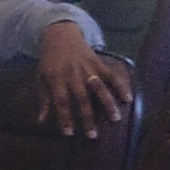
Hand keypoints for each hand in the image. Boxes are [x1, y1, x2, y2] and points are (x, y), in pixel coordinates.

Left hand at [34, 23, 130, 137]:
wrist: (60, 34)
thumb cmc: (49, 60)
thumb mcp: (41, 77)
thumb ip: (44, 99)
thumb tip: (41, 121)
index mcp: (56, 78)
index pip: (61, 102)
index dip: (65, 118)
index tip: (69, 133)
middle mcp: (73, 74)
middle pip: (81, 98)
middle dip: (87, 117)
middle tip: (93, 135)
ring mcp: (87, 68)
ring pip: (99, 87)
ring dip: (107, 104)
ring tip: (115, 119)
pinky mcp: (98, 62)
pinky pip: (111, 75)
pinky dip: (120, 85)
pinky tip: (128, 98)